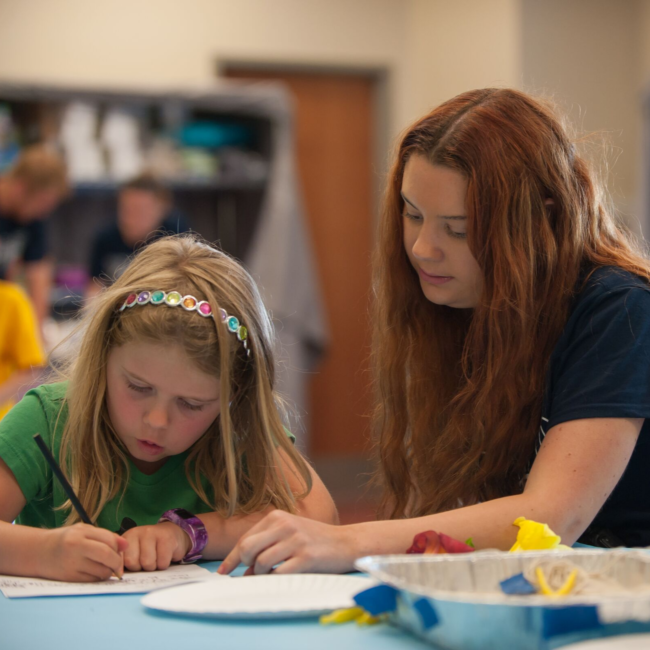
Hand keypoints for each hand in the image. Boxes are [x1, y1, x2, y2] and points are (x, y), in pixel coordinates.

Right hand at [41, 523, 127, 581]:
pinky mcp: (69, 578)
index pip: (108, 540)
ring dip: (108, 571)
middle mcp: (75, 548)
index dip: (119, 547)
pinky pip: (92, 581)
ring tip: (104, 567)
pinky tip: (94, 572)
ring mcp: (71, 564)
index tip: (122, 552)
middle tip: (118, 565)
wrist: (39, 552)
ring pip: (101, 571)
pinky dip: (98, 578)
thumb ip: (106, 536)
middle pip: (106, 555)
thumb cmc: (66, 539)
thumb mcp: (84, 531)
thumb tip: (126, 545)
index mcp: (81, 533)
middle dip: (117, 562)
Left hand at [122, 522, 190, 570]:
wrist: (173, 533)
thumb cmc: (151, 547)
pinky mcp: (167, 538)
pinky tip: (165, 556)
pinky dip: (164, 564)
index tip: (129, 571)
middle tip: (146, 561)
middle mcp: (138, 532)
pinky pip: (162, 563)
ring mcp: (153, 533)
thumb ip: (124, 561)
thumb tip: (117, 574)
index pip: (119, 558)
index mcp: (127, 537)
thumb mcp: (135, 551)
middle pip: (132, 562)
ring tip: (156, 558)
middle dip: (140, 567)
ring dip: (153, 567)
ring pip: (148, 563)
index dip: (123, 569)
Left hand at [218, 510, 356, 574]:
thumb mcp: (290, 533)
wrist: (346, 542)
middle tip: (250, 572)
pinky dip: (273, 580)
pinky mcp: (306, 557)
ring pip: (261, 562)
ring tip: (270, 575)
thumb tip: (244, 569)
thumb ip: (267, 544)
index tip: (223, 572)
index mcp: (277, 517)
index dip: (232, 558)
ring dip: (260, 574)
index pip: (245, 538)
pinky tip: (279, 579)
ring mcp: (296, 540)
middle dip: (244, 564)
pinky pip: (279, 574)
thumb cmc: (315, 540)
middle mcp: (285, 525)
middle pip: (247, 548)